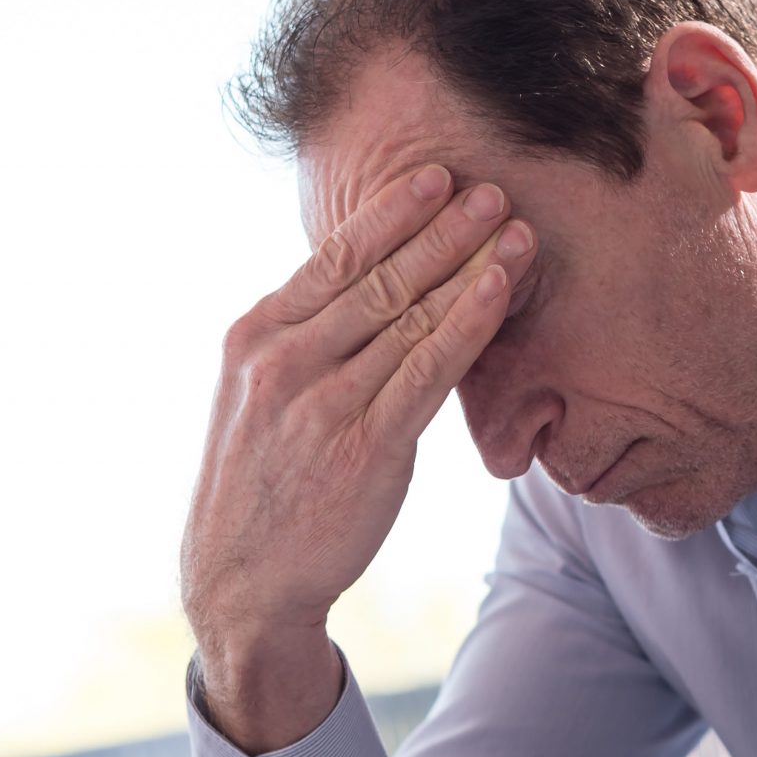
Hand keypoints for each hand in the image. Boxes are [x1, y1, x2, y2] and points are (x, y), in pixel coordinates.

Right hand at [182, 166, 535, 751]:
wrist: (242, 579)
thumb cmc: (262, 483)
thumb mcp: (257, 397)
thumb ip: (303, 342)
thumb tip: (359, 290)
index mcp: (255, 336)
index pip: (334, 258)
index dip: (391, 213)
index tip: (435, 177)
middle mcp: (286, 360)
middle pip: (379, 276)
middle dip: (441, 227)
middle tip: (491, 188)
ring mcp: (325, 402)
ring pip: (410, 316)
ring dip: (468, 264)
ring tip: (514, 228)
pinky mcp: (366, 446)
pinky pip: (428, 370)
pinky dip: (468, 323)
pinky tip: (500, 290)